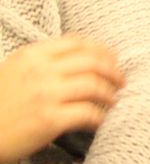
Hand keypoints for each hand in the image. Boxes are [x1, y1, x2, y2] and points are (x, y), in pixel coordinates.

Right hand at [0, 35, 124, 163]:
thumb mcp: (15, 70)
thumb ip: (43, 61)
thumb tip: (81, 57)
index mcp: (33, 54)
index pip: (78, 43)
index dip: (101, 50)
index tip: (112, 59)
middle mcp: (41, 70)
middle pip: (92, 62)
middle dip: (113, 70)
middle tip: (121, 80)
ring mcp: (46, 94)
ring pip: (94, 86)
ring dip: (109, 93)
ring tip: (113, 100)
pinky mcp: (50, 120)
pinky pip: (87, 113)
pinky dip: (100, 116)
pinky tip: (101, 120)